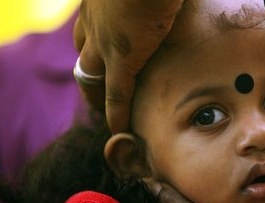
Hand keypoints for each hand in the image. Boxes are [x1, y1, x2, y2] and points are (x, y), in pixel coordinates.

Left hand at [74, 0, 184, 132]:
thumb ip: (159, 3)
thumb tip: (179, 6)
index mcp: (101, 3)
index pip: (90, 33)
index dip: (96, 51)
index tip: (106, 65)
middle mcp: (95, 21)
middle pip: (84, 56)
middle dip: (91, 76)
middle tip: (99, 93)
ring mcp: (106, 41)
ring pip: (90, 76)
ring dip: (97, 96)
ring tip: (108, 111)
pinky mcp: (121, 58)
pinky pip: (115, 93)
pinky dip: (117, 113)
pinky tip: (121, 127)